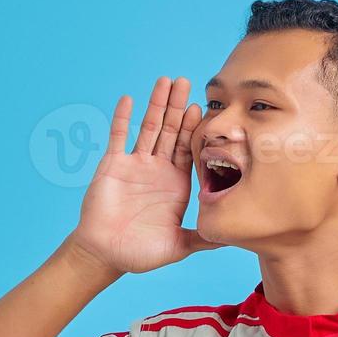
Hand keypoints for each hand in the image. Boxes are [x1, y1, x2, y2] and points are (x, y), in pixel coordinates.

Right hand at [67, 76, 220, 273]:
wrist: (105, 255)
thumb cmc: (140, 253)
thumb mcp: (178, 246)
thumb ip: (203, 239)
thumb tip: (232, 239)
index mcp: (176, 183)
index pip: (189, 149)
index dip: (196, 129)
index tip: (204, 109)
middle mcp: (158, 169)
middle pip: (171, 131)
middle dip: (179, 107)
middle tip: (187, 81)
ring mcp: (135, 164)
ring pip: (148, 128)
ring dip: (156, 105)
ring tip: (165, 81)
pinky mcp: (113, 165)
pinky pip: (118, 137)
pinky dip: (123, 118)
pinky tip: (129, 99)